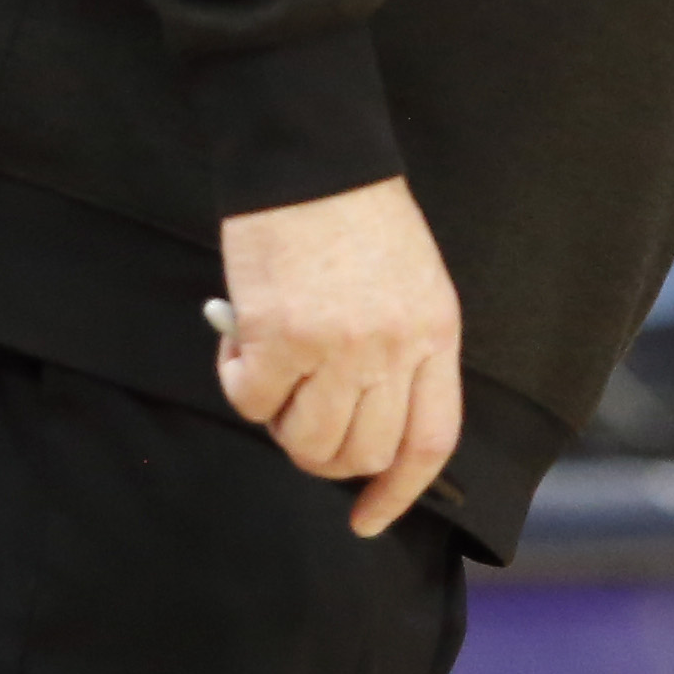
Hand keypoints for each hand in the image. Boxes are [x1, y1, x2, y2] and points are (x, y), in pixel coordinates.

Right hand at [214, 174, 463, 536]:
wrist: (310, 155)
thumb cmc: (356, 213)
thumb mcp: (411, 281)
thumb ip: (401, 350)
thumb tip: (364, 421)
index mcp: (435, 333)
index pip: (430, 442)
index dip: (399, 493)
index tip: (368, 518)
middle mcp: (394, 349)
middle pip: (362, 452)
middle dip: (323, 455)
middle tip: (297, 418)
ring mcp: (338, 347)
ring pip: (305, 440)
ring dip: (279, 421)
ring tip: (269, 372)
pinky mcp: (280, 337)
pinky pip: (251, 402)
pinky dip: (237, 383)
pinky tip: (241, 342)